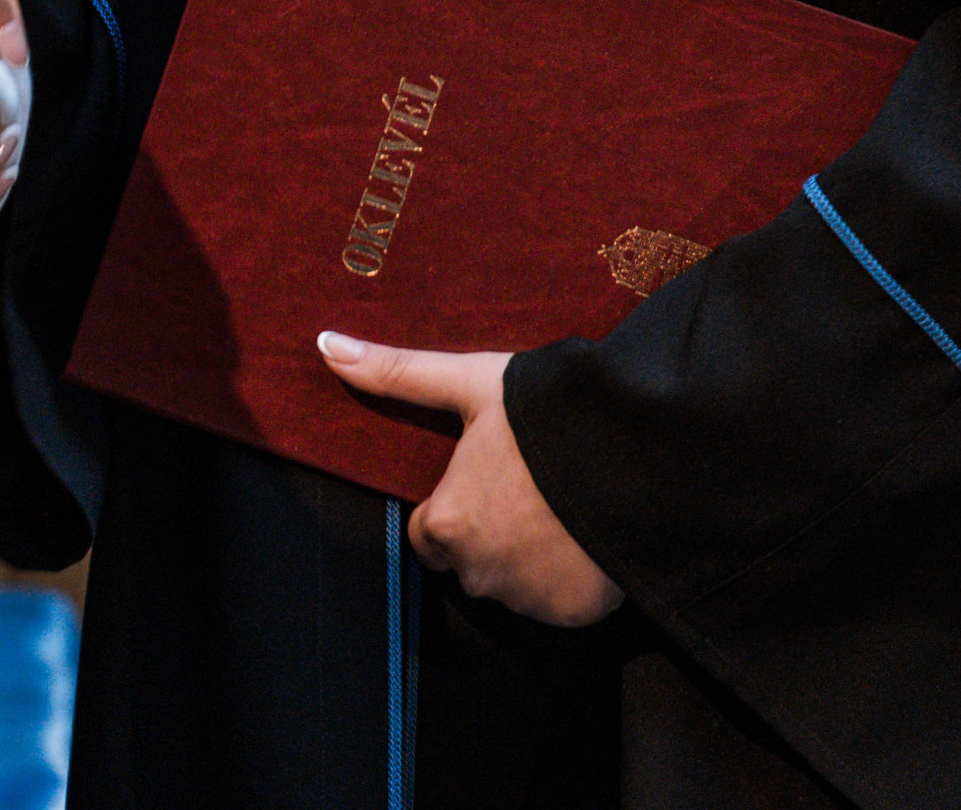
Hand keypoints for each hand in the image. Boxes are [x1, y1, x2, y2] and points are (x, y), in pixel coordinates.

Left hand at [315, 334, 622, 626]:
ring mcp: (526, 599)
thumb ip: (396, 373)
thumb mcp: (469, 384)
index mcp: (444, 525)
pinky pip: (557, 600)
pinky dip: (567, 577)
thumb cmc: (544, 415)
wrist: (634, 450)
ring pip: (513, 582)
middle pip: (470, 560)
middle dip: (490, 533)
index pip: (428, 533)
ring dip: (528, 556)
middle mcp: (478, 573)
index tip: (487, 479)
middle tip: (528, 487)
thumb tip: (326, 346)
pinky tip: (583, 535)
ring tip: (560, 506)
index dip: (454, 505)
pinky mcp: (572, 614)